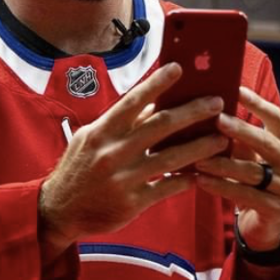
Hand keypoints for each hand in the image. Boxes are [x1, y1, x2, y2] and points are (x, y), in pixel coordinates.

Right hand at [38, 62, 229, 257]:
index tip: (179, 68)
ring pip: (170, 159)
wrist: (58, 211)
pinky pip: (166, 188)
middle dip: (192, 112)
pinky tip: (201, 174)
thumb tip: (153, 105)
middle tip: (217, 103)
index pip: (133, 102)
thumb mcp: (91, 140)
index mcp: (101, 132)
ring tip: (221, 139)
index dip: (156, 83)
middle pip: (160, 126)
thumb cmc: (78, 169)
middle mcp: (112, 152)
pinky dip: (185, 180)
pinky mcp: (131, 203)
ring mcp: (123, 178)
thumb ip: (120, 124)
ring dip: (199, 147)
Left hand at [194, 86, 279, 251]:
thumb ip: (240, 136)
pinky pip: (245, 195)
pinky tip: (200, 180)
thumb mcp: (252, 155)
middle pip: (266, 143)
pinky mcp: (277, 210)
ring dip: (223, 163)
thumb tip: (211, 107)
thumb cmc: (255, 179)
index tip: (235, 89)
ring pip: (252, 172)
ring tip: (198, 156)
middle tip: (216, 119)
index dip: (257, 103)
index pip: (277, 118)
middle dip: (240, 130)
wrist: (267, 223)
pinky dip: (221, 187)